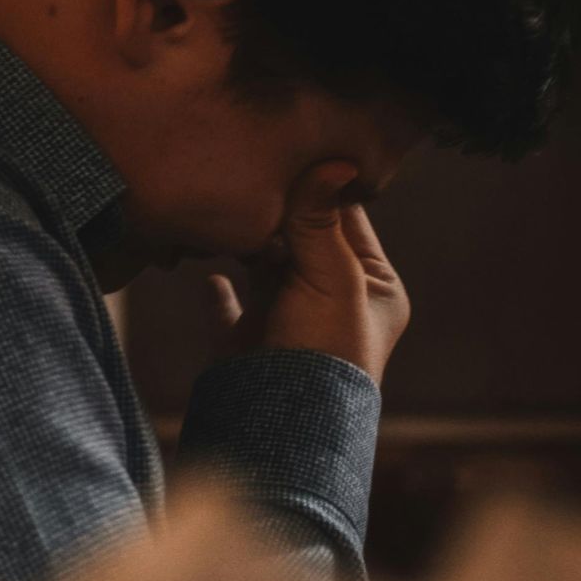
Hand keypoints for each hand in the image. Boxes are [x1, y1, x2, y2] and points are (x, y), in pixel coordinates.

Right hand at [204, 160, 409, 382]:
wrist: (283, 428)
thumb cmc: (325, 354)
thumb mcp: (333, 279)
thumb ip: (319, 221)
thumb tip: (331, 161)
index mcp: (371, 287)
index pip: (347, 219)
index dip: (321, 186)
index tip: (291, 152)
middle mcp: (332, 299)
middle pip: (302, 237)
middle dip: (277, 210)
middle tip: (250, 173)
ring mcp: (288, 320)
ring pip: (264, 265)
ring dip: (246, 241)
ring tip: (226, 210)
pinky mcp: (248, 341)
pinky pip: (229, 305)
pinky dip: (217, 288)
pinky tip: (209, 272)